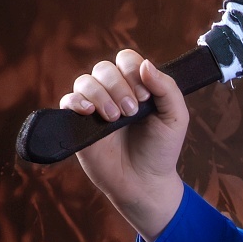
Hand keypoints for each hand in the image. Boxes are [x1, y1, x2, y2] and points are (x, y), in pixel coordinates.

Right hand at [59, 49, 188, 240]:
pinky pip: (67, 100)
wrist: (144, 182)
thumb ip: (166, 88)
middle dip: (118, 86)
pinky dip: (76, 101)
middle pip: (104, 68)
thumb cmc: (160, 149)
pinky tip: (90, 112)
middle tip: (131, 112)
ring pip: (85, 81)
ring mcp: (94, 106)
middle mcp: (113, 92)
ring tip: (115, 118)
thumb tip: (145, 64)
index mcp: (135, 85)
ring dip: (101, 95)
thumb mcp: (175, 117)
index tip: (145, 97)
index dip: (133, 71)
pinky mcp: (78, 123)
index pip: (127, 59)